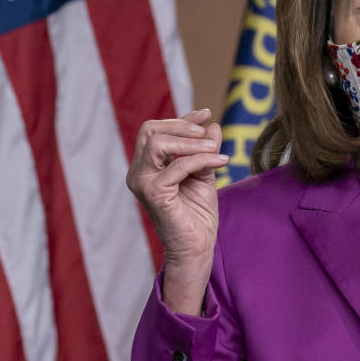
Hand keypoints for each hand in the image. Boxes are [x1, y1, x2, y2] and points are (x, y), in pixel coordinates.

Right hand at [126, 109, 229, 313]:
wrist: (197, 246)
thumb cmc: (197, 214)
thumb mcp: (203, 174)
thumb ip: (204, 150)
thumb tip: (212, 124)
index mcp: (146, 166)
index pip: (155, 131)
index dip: (182, 119)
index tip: (206, 114)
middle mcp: (138, 173)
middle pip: (150, 131)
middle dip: (182, 125)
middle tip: (208, 134)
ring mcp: (142, 183)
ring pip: (158, 143)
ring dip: (191, 142)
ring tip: (215, 149)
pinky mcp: (154, 194)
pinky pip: (178, 165)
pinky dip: (202, 159)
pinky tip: (221, 162)